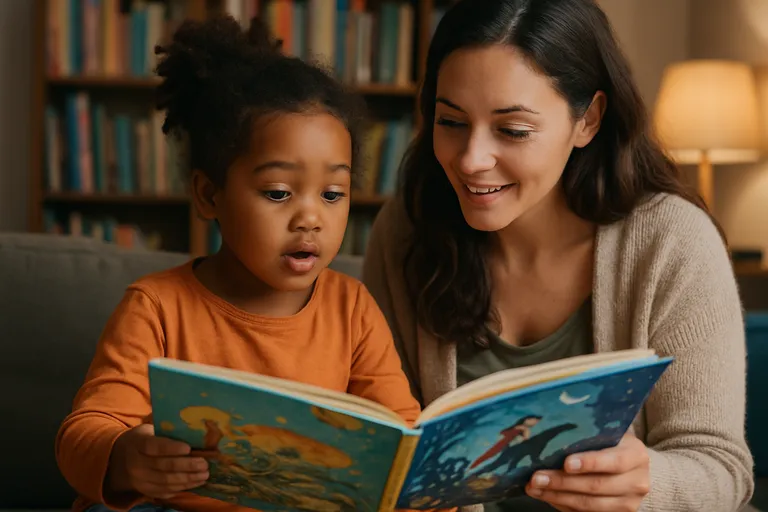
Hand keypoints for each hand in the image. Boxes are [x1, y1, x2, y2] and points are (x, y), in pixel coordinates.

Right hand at [107, 424, 209, 498]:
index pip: (154, 446)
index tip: (188, 448)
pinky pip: (165, 491)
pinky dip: (182, 488)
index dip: (171, 448)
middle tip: (204, 463)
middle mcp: (136, 463)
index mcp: (138, 444)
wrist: (119, 459)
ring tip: (204, 474)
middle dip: (186, 465)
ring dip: (188, 479)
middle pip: (163, 466)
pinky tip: (195, 482)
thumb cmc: (142, 440)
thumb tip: (194, 428)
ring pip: (166, 481)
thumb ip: (166, 431)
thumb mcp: (148, 430)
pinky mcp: (145, 490)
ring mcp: (140, 480)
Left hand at [524, 433, 649, 511]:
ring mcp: (628, 503)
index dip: (590, 463)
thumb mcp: (607, 433)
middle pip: (596, 486)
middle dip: (562, 482)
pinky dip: (562, 504)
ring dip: (557, 496)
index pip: (614, 461)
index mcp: (636, 455)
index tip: (566, 463)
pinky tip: (545, 494)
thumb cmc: (611, 443)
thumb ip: (589, 433)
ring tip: (534, 487)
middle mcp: (636, 482)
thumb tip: (551, 431)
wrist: (630, 466)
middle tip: (537, 477)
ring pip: (588, 504)